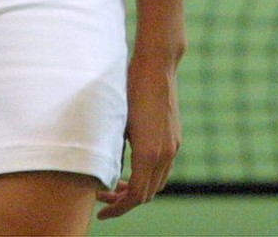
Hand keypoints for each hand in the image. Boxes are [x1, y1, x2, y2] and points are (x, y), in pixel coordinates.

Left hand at [95, 54, 180, 218]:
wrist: (157, 66)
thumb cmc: (131, 90)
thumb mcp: (116, 124)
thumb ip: (115, 154)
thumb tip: (106, 177)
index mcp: (148, 154)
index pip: (135, 197)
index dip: (117, 208)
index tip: (101, 211)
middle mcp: (165, 154)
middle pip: (148, 194)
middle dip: (125, 201)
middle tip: (103, 196)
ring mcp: (173, 146)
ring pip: (158, 183)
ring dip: (138, 189)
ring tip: (116, 184)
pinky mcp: (175, 137)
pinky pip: (164, 168)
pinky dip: (149, 176)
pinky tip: (132, 167)